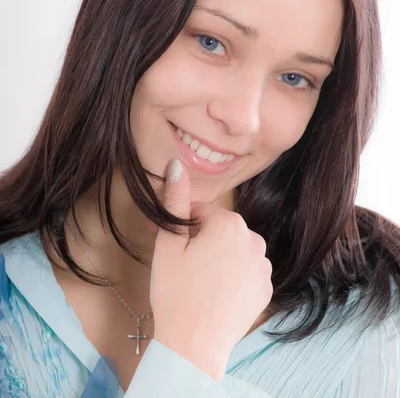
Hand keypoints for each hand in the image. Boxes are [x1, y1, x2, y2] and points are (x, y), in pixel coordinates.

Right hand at [150, 158, 272, 382]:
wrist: (194, 346)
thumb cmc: (176, 293)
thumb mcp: (168, 243)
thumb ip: (174, 200)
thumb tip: (176, 165)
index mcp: (229, 224)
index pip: (200, 212)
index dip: (182, 225)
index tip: (171, 243)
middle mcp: (253, 239)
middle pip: (220, 228)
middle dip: (202, 239)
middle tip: (183, 264)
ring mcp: (263, 265)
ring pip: (234, 248)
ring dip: (219, 255)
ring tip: (199, 280)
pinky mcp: (266, 288)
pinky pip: (247, 269)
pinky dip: (233, 274)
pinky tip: (217, 291)